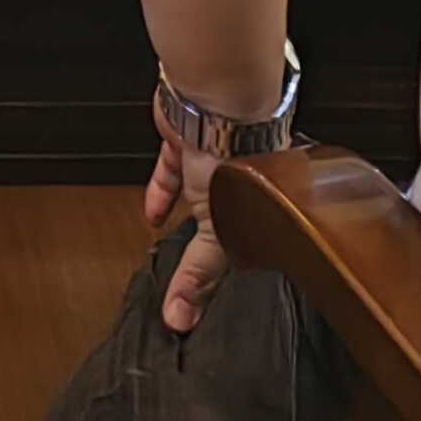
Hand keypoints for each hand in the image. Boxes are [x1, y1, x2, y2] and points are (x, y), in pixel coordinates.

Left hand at [145, 105, 235, 338]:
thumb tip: (181, 318)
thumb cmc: (239, 156)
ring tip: (168, 244)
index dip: (228, 274)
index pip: (249, 246)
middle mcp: (244, 178)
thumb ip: (200, 273)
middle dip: (206, 246)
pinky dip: (161, 191)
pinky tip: (152, 212)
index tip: (210, 302)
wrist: (213, 102)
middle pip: (224, 219)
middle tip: (190, 275)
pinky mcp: (188, 138)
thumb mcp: (217, 231)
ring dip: (181, 217)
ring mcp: (214, 156)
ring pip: (196, 194)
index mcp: (268, 201)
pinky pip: (173, 170)